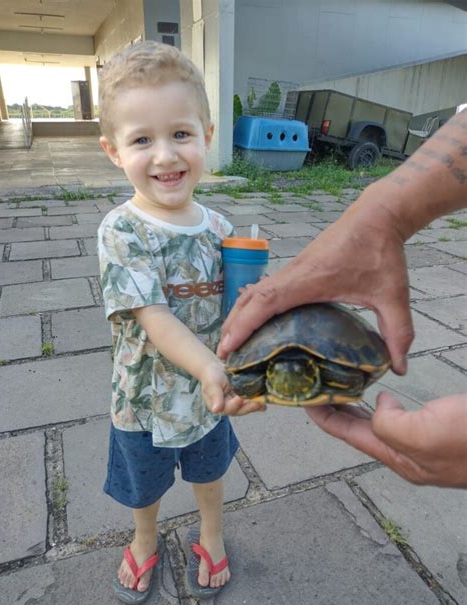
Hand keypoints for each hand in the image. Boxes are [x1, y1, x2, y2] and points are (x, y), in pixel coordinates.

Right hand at [200, 361, 265, 415]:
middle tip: (259, 402)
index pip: (229, 408)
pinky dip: (260, 398)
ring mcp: (238, 403)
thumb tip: (216, 409)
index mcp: (220, 407)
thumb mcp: (211, 384)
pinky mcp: (245, 397)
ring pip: (248, 406)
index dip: (236, 404)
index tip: (241, 397)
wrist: (215, 369)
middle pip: (241, 410)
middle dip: (250, 406)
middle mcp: (230, 407)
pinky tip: (267, 396)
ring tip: (264, 400)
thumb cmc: (211, 376)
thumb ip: (214, 396)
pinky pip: (253, 400)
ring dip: (257, 404)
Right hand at [218, 186, 413, 374]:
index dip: (244, 324)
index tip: (229, 346)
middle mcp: (293, 274)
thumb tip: (399, 370)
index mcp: (309, 280)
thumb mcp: (393, 296)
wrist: (377, 215)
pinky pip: (266, 288)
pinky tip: (255, 320)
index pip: (266, 302)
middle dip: (233, 326)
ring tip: (232, 341)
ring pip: (255, 292)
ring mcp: (292, 270)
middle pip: (251, 299)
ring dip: (240, 315)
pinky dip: (253, 305)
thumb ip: (399, 333)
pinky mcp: (296, 269)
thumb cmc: (381, 252)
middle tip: (224, 354)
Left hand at [307, 392, 466, 487]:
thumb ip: (389, 426)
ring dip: (355, 408)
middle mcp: (406, 454)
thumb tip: (379, 406)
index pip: (346, 434)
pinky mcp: (437, 432)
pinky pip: (398, 418)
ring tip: (339, 387)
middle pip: (358, 432)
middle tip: (315, 387)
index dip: (322, 415)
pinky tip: (380, 393)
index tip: (302, 397)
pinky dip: (381, 405)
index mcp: (398, 457)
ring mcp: (423, 445)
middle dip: (335, 411)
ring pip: (376, 424)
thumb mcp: (424, 434)